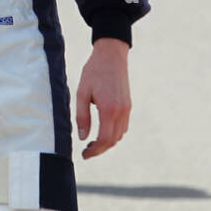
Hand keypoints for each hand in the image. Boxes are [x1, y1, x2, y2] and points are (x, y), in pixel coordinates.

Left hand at [75, 38, 131, 158]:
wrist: (111, 55)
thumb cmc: (93, 72)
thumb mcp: (82, 93)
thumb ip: (82, 117)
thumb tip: (83, 138)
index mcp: (108, 109)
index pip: (103, 139)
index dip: (94, 151)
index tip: (84, 155)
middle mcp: (121, 111)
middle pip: (113, 140)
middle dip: (100, 149)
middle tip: (86, 152)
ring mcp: (127, 108)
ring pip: (120, 135)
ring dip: (107, 142)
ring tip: (92, 142)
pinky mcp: (128, 105)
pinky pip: (124, 126)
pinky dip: (114, 133)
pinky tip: (103, 130)